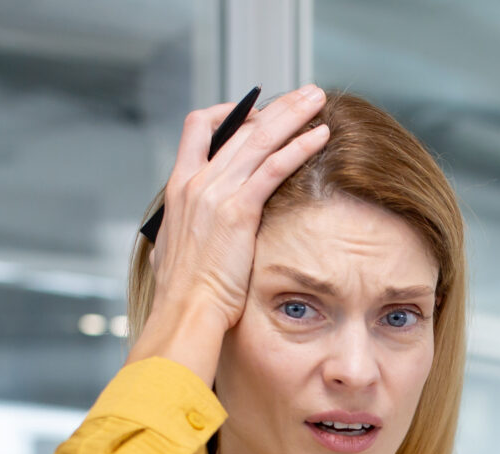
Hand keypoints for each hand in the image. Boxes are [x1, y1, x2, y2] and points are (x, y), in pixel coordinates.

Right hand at [129, 85, 331, 383]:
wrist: (184, 313)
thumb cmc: (186, 293)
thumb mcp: (178, 251)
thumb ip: (191, 229)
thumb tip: (201, 231)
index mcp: (179, 188)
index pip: (199, 128)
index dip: (230, 115)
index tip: (256, 116)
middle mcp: (195, 182)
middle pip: (238, 125)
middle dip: (275, 106)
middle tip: (303, 94)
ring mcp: (215, 193)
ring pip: (259, 137)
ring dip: (292, 113)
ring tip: (318, 99)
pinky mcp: (238, 210)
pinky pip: (274, 166)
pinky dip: (299, 146)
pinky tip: (321, 137)